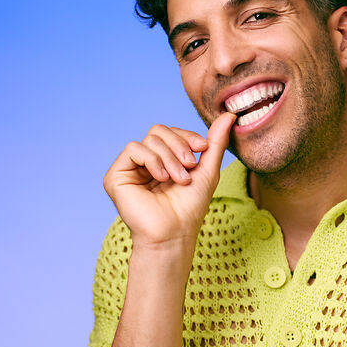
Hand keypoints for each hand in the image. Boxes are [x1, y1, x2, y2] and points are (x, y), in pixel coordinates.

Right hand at [103, 112, 235, 250]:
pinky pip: (134, 148)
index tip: (203, 148)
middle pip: (159, 131)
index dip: (187, 136)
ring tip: (179, 179)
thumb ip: (216, 142)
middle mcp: (144, 162)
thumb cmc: (190, 207)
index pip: (171, 132)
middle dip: (179, 145)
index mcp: (162, 160)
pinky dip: (152, 160)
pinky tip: (161, 178)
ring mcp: (129, 168)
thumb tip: (230, 114)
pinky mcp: (116, 176)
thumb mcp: (207, 169)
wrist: (175, 232)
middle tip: (190, 167)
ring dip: (169, 157)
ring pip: (149, 139)